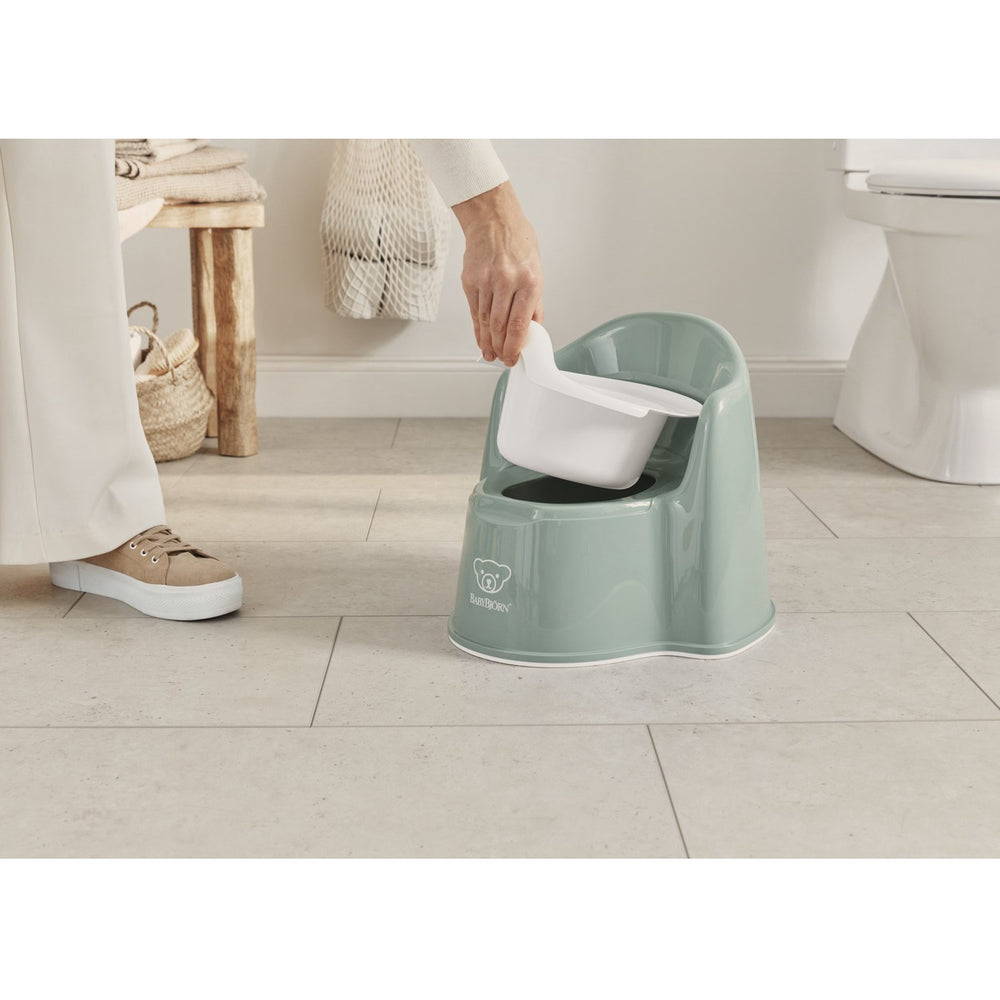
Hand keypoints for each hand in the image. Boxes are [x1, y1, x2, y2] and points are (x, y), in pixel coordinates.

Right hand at [452, 181, 543, 365]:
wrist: (492, 219)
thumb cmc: (517, 241)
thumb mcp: (536, 270)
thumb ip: (534, 302)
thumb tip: (532, 329)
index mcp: (529, 280)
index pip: (520, 324)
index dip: (515, 346)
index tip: (514, 357)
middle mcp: (507, 281)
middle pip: (500, 326)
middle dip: (501, 348)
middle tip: (503, 359)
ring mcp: (486, 281)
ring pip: (486, 321)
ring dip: (488, 341)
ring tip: (490, 353)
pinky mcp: (470, 280)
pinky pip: (474, 311)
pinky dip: (477, 328)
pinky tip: (480, 337)